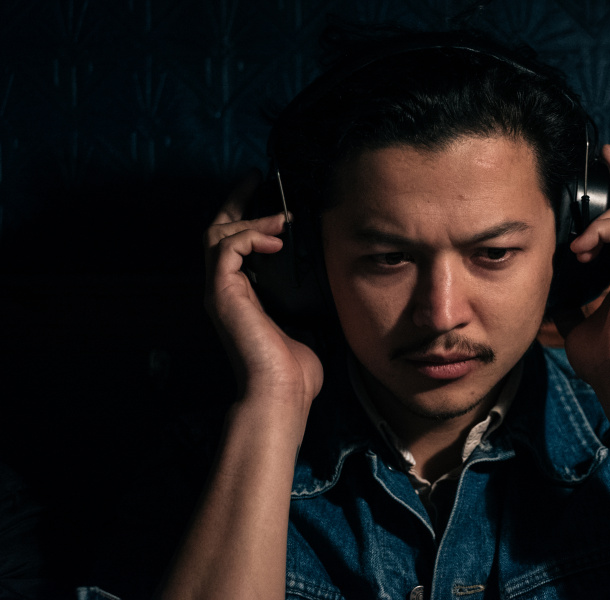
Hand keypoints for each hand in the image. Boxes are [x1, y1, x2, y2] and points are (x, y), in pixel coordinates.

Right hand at [204, 170, 322, 410]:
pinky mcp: (222, 294)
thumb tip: (333, 276)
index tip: (267, 195)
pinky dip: (249, 235)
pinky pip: (226, 247)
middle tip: (257, 179)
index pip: (235, 245)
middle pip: (217, 231)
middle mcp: (226, 291)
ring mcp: (220, 292)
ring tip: (278, 214)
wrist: (281, 396)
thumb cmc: (295, 371)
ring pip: (217, 234)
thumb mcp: (310, 322)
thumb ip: (311, 296)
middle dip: (236, 202)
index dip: (247, 216)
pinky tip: (276, 238)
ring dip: (247, 216)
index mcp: (244, 297)